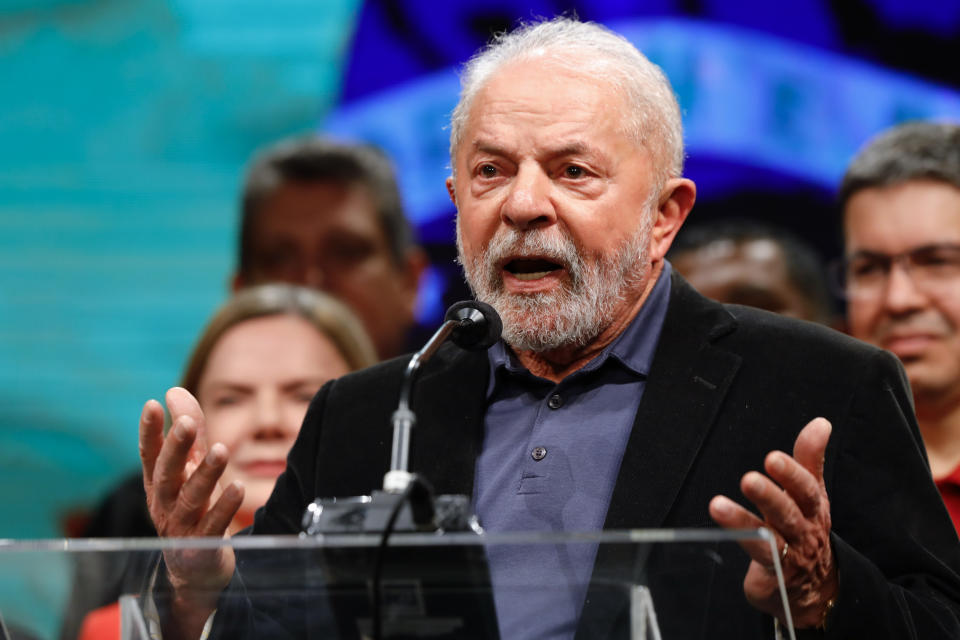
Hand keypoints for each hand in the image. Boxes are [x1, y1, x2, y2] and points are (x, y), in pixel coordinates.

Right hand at [139, 387, 243, 634]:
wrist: (196, 569)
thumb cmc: (193, 510)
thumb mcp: (191, 470)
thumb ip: (190, 434)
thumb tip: (176, 391)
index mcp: (159, 483)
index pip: (150, 453)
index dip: (149, 430)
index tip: (152, 404)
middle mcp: (165, 503)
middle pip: (166, 473)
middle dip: (176, 447)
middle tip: (187, 423)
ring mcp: (181, 526)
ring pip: (190, 497)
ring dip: (206, 473)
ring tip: (222, 450)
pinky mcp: (201, 546)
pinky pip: (213, 524)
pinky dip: (224, 506)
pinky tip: (237, 487)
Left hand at [709, 417, 837, 628]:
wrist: (818, 587)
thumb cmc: (807, 529)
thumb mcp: (812, 493)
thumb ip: (810, 459)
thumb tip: (821, 423)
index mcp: (813, 506)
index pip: (806, 487)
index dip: (792, 472)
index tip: (772, 458)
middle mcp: (804, 529)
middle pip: (789, 511)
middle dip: (770, 495)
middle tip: (748, 480)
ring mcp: (790, 552)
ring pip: (770, 536)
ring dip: (743, 520)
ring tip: (717, 505)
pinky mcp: (774, 572)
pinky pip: (758, 555)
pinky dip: (741, 541)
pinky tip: (722, 525)